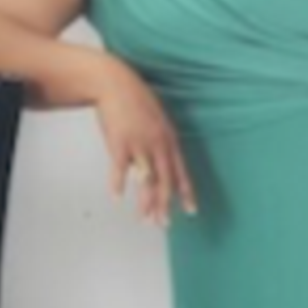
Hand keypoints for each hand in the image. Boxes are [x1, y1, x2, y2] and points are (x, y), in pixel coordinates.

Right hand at [93, 56, 197, 226]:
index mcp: (168, 139)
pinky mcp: (120, 142)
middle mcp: (157, 144)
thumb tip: (157, 163)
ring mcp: (139, 143)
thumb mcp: (156, 120)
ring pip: (146, 180)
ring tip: (145, 220)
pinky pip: (120, 168)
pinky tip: (117, 197)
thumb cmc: (135, 100)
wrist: (116, 82)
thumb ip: (159, 142)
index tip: (191, 211)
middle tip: (164, 225)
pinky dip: (118, 184)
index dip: (186, 192)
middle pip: (165, 181)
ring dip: (145, 203)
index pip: (181, 171)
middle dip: (165, 205)